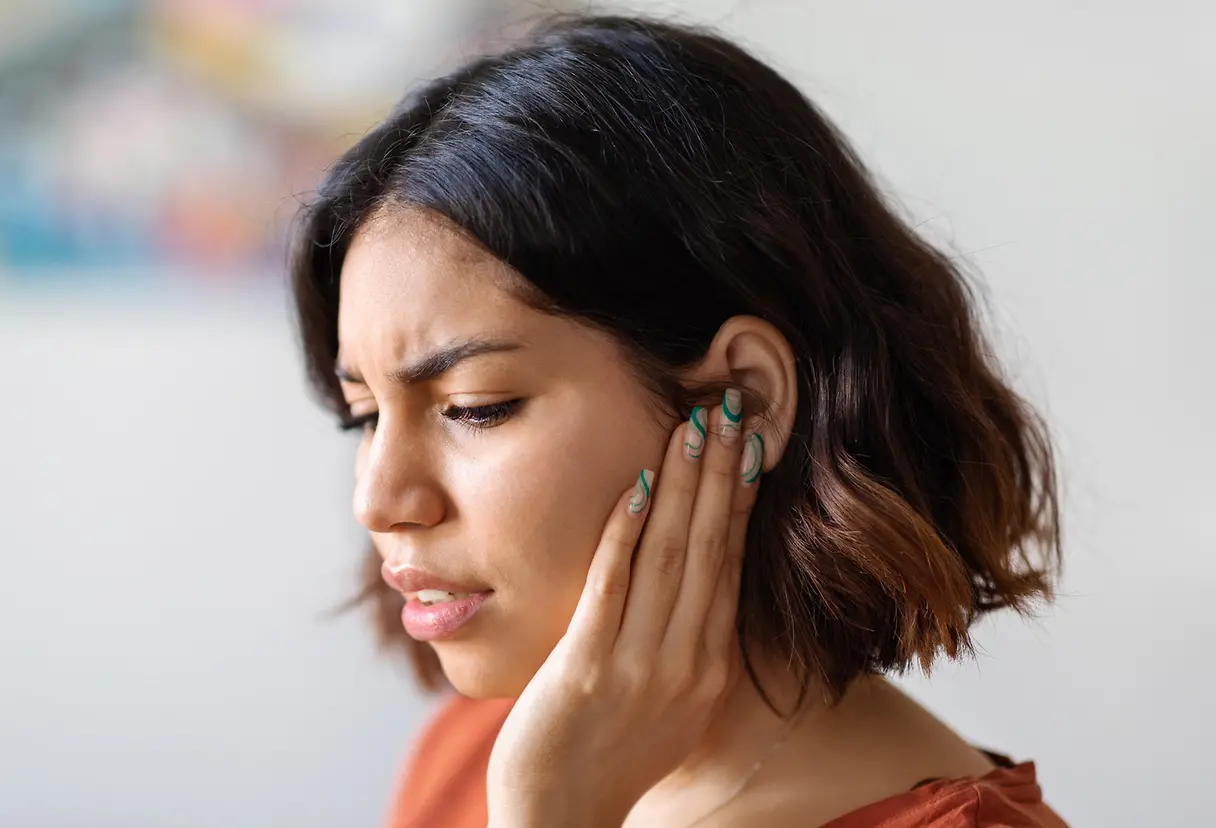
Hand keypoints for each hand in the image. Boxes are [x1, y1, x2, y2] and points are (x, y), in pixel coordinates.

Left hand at [486, 393, 763, 827]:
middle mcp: (688, 662)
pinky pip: (613, 586)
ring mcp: (641, 664)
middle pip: (712, 549)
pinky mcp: (590, 666)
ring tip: (693, 427)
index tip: (748, 444)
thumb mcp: (668, 703)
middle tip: (730, 410)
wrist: (560, 814)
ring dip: (682, 486)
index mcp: (708, 667)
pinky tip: (636, 485)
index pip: (732, 565)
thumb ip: (682, 646)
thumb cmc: (606, 756)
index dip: (740, 500)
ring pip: (671, 556)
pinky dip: (626, 532)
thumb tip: (692, 591)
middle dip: (721, 474)